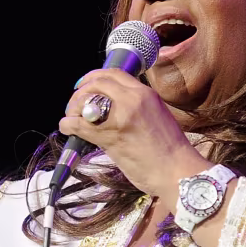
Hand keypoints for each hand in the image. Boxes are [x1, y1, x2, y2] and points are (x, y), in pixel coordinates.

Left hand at [60, 68, 209, 198]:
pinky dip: (68, 125)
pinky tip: (68, 129)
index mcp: (146, 94)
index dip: (94, 76)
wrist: (177, 172)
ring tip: (72, 118)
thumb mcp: (157, 116)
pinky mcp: (110, 136)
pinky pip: (80, 125)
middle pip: (97, 83)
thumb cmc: (169, 150)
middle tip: (74, 104)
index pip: (114, 73)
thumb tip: (113, 107)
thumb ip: (136, 107)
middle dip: (80, 92)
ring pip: (86, 101)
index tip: (84, 85)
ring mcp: (121, 117)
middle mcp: (133, 99)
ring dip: (73, 108)